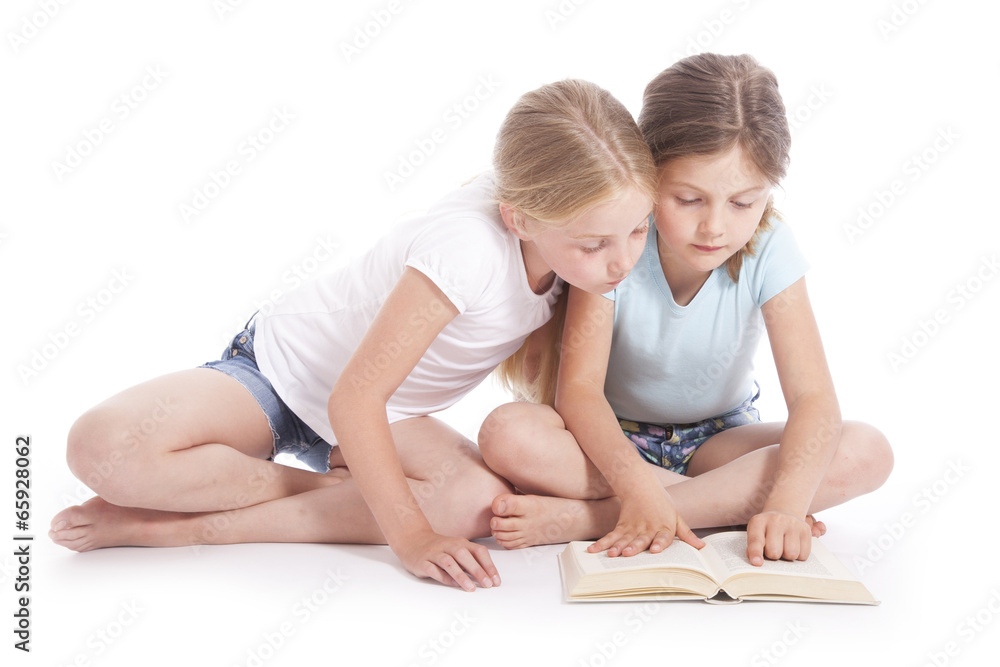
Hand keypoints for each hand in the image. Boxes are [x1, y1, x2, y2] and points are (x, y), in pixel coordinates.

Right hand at [394, 530, 500, 591]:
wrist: (412, 540)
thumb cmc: (440, 548)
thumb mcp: (457, 550)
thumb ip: (470, 561)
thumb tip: (488, 578)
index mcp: (460, 543)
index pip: (479, 551)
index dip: (489, 566)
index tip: (496, 581)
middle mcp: (448, 546)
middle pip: (465, 556)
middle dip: (478, 571)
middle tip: (487, 585)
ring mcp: (434, 553)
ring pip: (449, 563)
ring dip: (461, 576)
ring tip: (471, 589)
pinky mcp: (422, 562)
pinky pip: (434, 570)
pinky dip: (444, 577)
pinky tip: (452, 584)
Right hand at [587, 488, 703, 556]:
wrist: (641, 486)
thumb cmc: (661, 504)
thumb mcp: (677, 517)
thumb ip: (687, 534)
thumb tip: (702, 548)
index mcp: (663, 527)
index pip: (662, 537)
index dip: (659, 544)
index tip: (654, 550)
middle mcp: (647, 528)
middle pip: (641, 539)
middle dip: (634, 547)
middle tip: (629, 553)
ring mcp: (633, 527)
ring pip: (624, 538)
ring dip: (617, 547)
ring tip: (611, 554)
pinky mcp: (621, 526)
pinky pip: (611, 536)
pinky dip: (602, 543)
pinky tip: (594, 550)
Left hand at [746, 510, 812, 566]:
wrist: (784, 512)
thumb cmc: (767, 529)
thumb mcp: (755, 533)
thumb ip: (753, 547)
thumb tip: (757, 562)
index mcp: (758, 521)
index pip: (756, 540)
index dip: (755, 552)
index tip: (757, 562)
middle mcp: (776, 520)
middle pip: (774, 551)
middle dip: (773, 556)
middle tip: (773, 550)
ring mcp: (792, 524)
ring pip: (791, 554)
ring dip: (787, 557)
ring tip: (784, 548)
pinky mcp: (805, 530)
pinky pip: (803, 554)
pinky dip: (798, 556)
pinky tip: (794, 547)